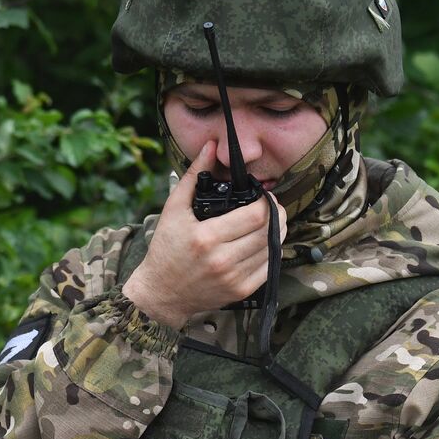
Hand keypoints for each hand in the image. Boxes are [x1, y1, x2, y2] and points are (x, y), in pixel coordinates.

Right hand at [122, 143, 285, 327]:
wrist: (161, 292)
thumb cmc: (166, 249)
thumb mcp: (174, 209)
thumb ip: (194, 176)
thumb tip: (210, 146)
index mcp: (206, 237)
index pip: (256, 215)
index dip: (268, 202)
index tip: (264, 196)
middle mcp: (222, 259)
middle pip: (268, 232)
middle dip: (277, 215)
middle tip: (272, 207)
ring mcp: (233, 278)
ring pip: (272, 249)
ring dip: (276, 233)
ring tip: (269, 223)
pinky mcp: (240, 291)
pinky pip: (269, 268)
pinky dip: (271, 253)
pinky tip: (263, 243)